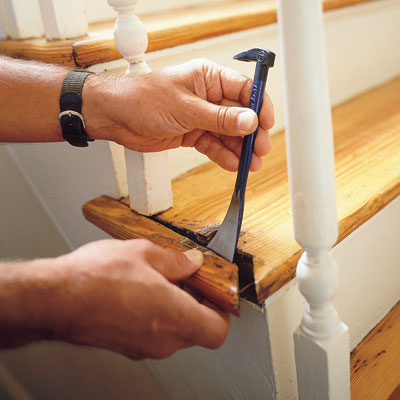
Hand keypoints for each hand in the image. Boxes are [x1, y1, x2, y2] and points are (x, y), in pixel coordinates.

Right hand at [55, 239, 229, 358]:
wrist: (55, 298)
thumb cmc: (96, 278)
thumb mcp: (144, 254)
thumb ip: (175, 261)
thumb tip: (192, 263)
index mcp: (175, 316)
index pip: (217, 330)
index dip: (221, 311)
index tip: (214, 292)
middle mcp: (162, 340)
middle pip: (197, 329)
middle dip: (196, 303)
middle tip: (187, 278)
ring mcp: (143, 347)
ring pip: (174, 331)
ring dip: (175, 308)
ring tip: (160, 280)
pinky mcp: (126, 346)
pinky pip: (153, 333)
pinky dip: (156, 315)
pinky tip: (140, 291)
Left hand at [84, 59, 273, 171]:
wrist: (118, 118)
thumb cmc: (143, 99)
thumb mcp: (186, 108)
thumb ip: (219, 118)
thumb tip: (249, 121)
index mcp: (208, 78)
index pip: (244, 90)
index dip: (258, 107)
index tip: (266, 125)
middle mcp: (207, 96)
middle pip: (239, 115)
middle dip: (251, 134)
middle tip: (260, 151)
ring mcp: (200, 116)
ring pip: (227, 134)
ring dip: (239, 149)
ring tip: (250, 164)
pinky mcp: (192, 133)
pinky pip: (213, 145)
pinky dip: (223, 155)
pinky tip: (233, 164)